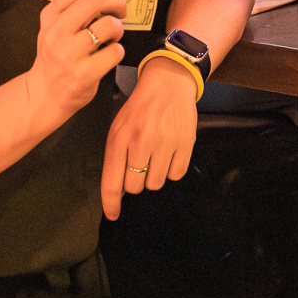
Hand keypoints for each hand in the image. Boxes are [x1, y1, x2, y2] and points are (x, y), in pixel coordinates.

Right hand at [25, 0, 127, 126]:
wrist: (44, 94)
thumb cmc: (57, 55)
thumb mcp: (56, 25)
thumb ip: (76, 5)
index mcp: (51, 14)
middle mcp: (56, 32)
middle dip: (117, 0)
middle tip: (121, 10)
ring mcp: (69, 54)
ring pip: (109, 24)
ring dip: (119, 28)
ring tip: (111, 37)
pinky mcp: (83, 74)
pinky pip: (115, 51)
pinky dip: (118, 51)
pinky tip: (108, 55)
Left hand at [101, 58, 197, 219]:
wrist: (168, 82)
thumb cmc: (140, 108)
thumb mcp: (119, 128)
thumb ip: (115, 159)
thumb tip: (117, 193)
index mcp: (120, 138)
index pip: (112, 182)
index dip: (111, 204)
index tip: (113, 215)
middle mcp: (141, 141)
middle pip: (135, 187)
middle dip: (136, 180)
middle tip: (140, 163)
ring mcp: (165, 142)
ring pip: (156, 183)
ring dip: (155, 175)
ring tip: (156, 156)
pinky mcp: (185, 142)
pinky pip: (177, 174)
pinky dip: (172, 169)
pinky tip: (170, 153)